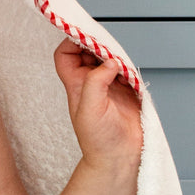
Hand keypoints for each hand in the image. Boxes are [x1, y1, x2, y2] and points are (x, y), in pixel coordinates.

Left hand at [53, 38, 142, 174]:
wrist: (119, 159)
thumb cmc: (99, 141)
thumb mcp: (90, 109)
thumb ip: (96, 82)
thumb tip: (109, 62)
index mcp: (76, 85)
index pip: (65, 55)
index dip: (71, 42)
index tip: (84, 35)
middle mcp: (91, 83)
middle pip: (88, 52)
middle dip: (96, 44)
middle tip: (107, 45)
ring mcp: (109, 86)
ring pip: (108, 59)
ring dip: (114, 54)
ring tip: (119, 59)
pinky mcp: (126, 91)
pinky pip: (126, 70)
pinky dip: (128, 66)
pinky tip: (129, 71)